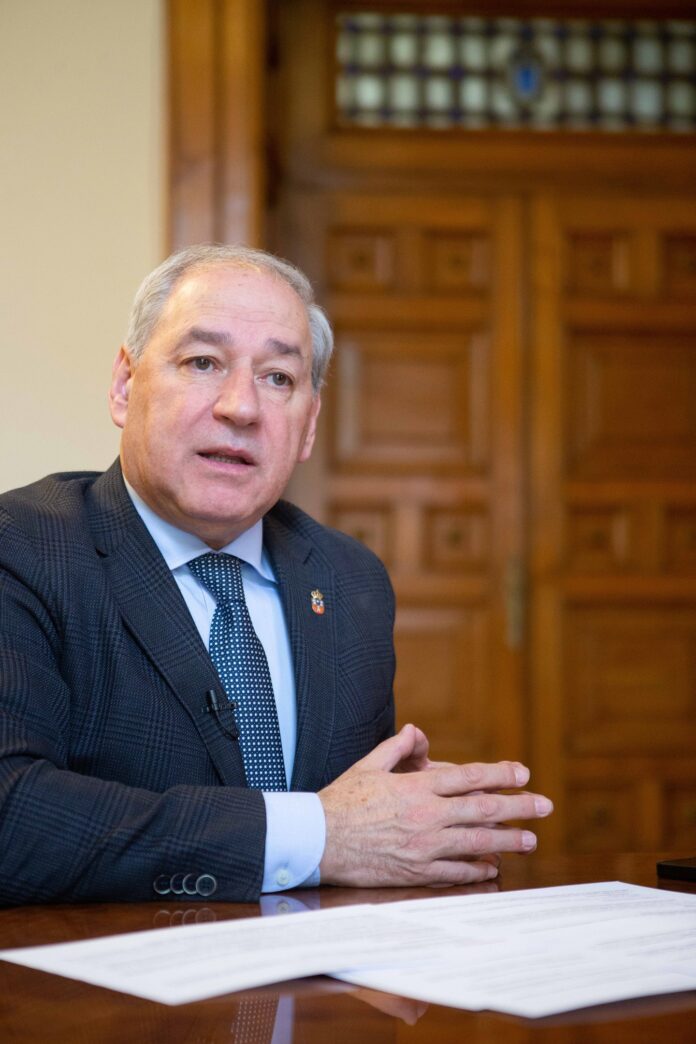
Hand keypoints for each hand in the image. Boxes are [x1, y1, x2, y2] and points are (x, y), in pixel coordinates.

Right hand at [318, 724, 552, 887]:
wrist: (318, 839)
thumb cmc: (341, 801)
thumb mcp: (369, 765)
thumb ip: (397, 748)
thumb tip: (416, 731)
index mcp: (417, 786)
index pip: (469, 778)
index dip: (499, 775)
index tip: (522, 774)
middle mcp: (427, 815)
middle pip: (483, 810)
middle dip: (518, 807)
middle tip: (544, 807)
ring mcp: (424, 846)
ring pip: (476, 842)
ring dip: (508, 841)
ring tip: (530, 840)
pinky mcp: (416, 871)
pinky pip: (455, 872)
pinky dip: (477, 870)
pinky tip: (493, 868)